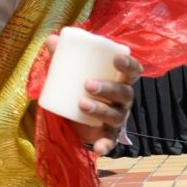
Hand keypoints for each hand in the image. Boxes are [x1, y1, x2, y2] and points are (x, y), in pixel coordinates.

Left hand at [45, 34, 142, 155]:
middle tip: (87, 84)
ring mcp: (117, 118)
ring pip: (115, 115)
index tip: (115, 59)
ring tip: (81, 103)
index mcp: (119, 81)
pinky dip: (105, 145)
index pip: (133, 71)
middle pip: (124, 92)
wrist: (76, 118)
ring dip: (100, 109)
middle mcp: (123, 99)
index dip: (128, 64)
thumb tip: (52, 38)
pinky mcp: (107, 135)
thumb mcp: (71, 73)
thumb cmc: (79, 89)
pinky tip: (98, 148)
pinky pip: (110, 141)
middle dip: (108, 87)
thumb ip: (63, 57)